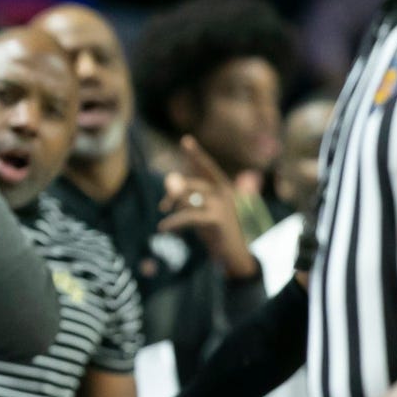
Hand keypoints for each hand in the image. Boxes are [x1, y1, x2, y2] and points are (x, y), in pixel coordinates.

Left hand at [158, 135, 257, 278]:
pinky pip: (188, 216)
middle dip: (173, 194)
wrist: (233, 255)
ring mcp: (222, 205)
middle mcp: (225, 192)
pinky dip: (173, 222)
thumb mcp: (200, 210)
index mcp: (223, 187)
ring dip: (174, 210)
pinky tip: (163, 228)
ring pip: (188, 198)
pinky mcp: (217, 220)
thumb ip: (186, 196)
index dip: (195, 155)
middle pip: (190, 183)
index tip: (185, 140)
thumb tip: (170, 181)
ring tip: (166, 224)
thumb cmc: (215, 231)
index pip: (206, 167)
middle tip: (163, 207)